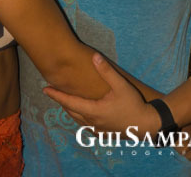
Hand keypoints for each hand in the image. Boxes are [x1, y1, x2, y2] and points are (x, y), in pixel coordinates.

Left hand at [43, 53, 159, 134]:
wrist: (145, 124)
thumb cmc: (132, 103)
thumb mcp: (120, 85)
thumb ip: (106, 70)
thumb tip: (94, 57)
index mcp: (93, 110)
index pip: (69, 102)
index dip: (56, 95)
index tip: (45, 90)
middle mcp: (92, 121)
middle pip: (71, 112)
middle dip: (61, 102)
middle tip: (54, 93)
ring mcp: (97, 129)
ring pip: (78, 120)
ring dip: (70, 110)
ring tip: (66, 102)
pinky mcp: (103, 133)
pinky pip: (86, 126)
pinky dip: (80, 118)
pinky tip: (83, 115)